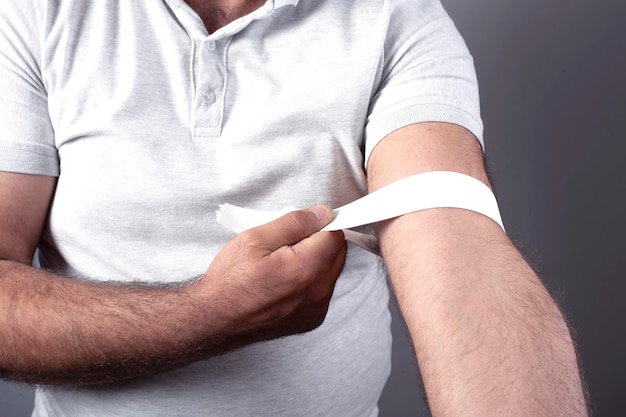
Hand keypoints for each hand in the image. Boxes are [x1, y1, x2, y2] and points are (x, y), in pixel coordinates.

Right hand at [199, 205, 346, 342]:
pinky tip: (285, 280)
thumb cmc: (229, 280)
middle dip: (319, 241)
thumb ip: (295, 223)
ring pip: (331, 272)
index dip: (320, 223)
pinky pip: (322, 290)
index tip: (303, 223)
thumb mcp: (255, 239)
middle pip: (337, 254)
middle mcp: (318, 293)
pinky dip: (311, 280)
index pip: (335, 235)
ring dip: (316, 261)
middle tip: (288, 241)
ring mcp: (316, 310)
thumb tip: (323, 213)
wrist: (214, 319)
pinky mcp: (311, 320)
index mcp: (307, 269)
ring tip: (283, 261)